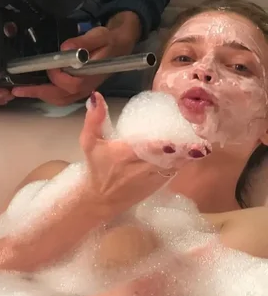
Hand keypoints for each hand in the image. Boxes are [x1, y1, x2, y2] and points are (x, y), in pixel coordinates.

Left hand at [11, 11, 141, 105]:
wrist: (120, 45)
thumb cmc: (109, 40)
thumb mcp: (98, 36)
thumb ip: (82, 41)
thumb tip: (64, 48)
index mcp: (91, 75)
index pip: (71, 84)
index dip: (57, 77)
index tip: (49, 66)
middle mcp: (87, 87)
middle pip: (61, 96)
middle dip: (39, 93)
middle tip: (18, 90)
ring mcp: (83, 90)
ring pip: (60, 99)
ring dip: (41, 96)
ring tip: (23, 91)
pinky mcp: (79, 89)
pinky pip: (62, 97)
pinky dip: (48, 95)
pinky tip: (37, 89)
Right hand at [80, 92, 210, 209]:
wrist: (100, 200)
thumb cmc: (97, 167)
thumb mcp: (89, 142)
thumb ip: (94, 119)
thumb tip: (97, 95)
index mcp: (125, 155)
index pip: (148, 149)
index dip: (167, 145)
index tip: (182, 138)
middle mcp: (142, 167)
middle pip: (169, 157)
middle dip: (187, 148)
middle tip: (202, 134)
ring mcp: (153, 177)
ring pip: (177, 165)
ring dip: (191, 155)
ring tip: (206, 141)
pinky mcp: (160, 183)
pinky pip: (176, 170)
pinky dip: (186, 161)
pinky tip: (199, 150)